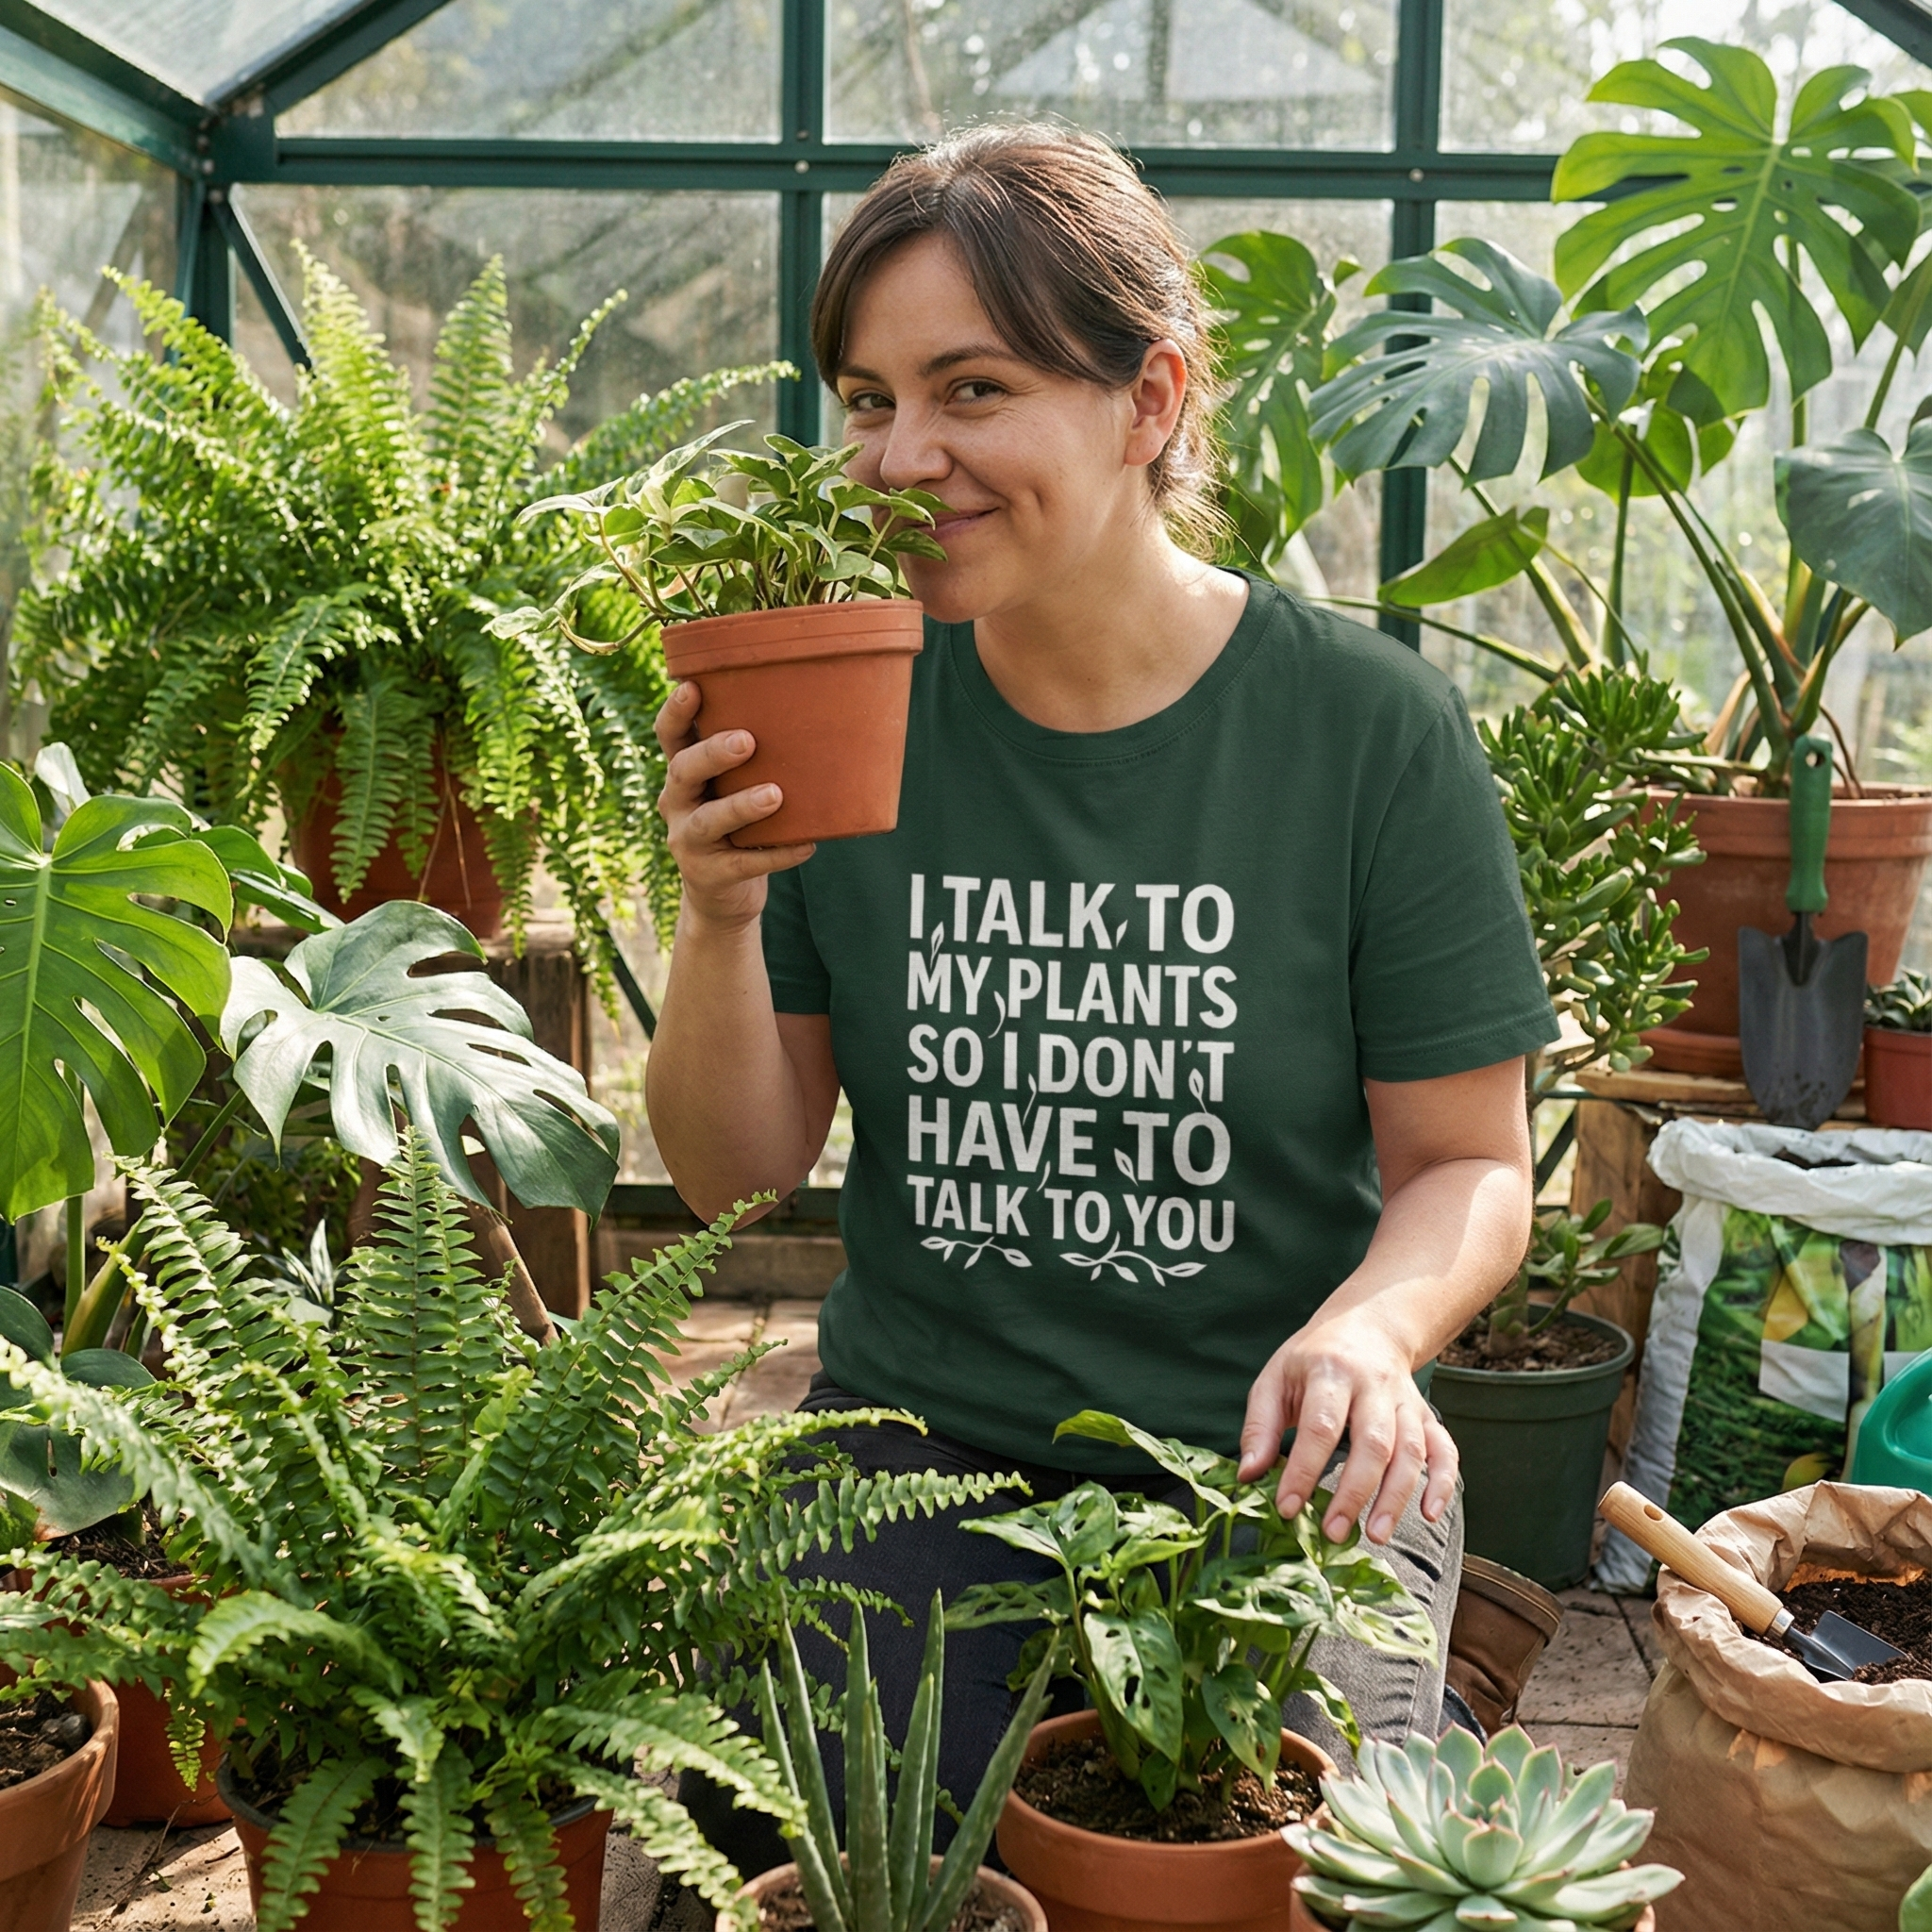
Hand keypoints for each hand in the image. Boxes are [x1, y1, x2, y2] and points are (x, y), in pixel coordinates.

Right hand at [654, 681, 815, 927]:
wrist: (722, 896)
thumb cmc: (739, 825)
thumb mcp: (733, 788)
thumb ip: (755, 761)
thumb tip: (820, 713)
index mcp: (683, 774)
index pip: (670, 737)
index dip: (676, 712)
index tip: (692, 687)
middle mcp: (677, 803)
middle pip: (683, 771)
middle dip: (712, 754)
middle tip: (747, 741)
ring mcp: (688, 841)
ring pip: (708, 821)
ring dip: (740, 805)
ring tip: (774, 795)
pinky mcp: (710, 875)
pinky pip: (744, 864)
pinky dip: (777, 855)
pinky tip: (806, 846)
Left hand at [1237, 1306, 1456, 1545]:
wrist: (1367, 1326)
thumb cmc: (1313, 1360)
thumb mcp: (1276, 1379)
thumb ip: (1260, 1426)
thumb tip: (1248, 1475)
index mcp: (1331, 1371)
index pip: (1321, 1426)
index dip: (1304, 1470)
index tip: (1288, 1508)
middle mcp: (1374, 1385)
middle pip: (1372, 1442)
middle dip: (1354, 1492)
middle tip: (1333, 1533)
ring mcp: (1405, 1401)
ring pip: (1410, 1451)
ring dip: (1396, 1497)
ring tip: (1375, 1534)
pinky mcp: (1426, 1415)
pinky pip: (1444, 1449)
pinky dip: (1443, 1482)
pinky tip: (1430, 1514)